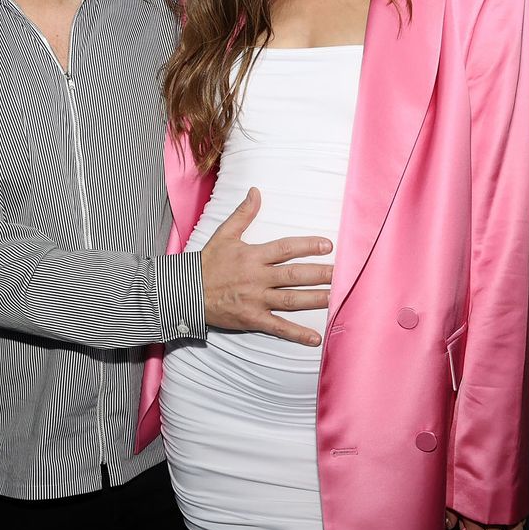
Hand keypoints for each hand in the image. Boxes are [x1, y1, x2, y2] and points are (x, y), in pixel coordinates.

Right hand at [200, 187, 333, 345]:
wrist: (186, 292)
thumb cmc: (208, 262)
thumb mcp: (224, 234)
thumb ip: (243, 214)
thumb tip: (255, 191)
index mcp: (253, 256)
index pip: (286, 248)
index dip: (307, 246)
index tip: (327, 245)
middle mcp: (257, 278)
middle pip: (294, 275)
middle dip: (320, 274)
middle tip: (341, 273)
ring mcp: (256, 300)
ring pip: (291, 300)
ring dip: (315, 299)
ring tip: (335, 297)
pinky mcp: (252, 319)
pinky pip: (278, 327)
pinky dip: (297, 334)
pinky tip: (315, 338)